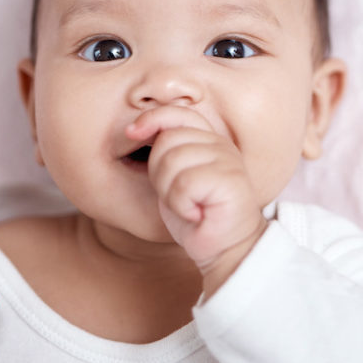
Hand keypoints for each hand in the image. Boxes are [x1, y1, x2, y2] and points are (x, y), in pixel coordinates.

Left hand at [126, 106, 266, 294]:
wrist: (224, 250)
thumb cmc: (197, 215)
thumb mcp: (172, 178)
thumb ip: (163, 151)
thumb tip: (134, 128)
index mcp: (208, 140)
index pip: (177, 113)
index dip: (152, 119)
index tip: (132, 133)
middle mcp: (220, 145)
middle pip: (168, 139)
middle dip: (159, 172)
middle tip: (177, 196)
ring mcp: (228, 161)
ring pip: (173, 160)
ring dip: (170, 192)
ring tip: (187, 205)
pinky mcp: (230, 180)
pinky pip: (185, 183)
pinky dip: (181, 205)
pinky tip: (196, 213)